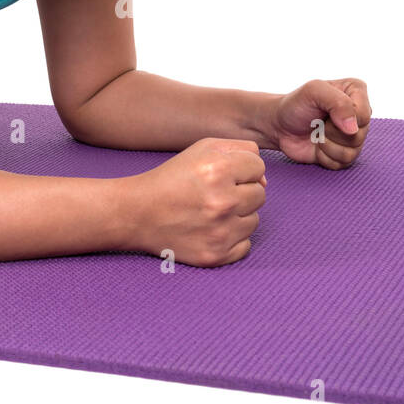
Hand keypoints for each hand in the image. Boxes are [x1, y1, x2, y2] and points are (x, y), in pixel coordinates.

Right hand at [128, 137, 266, 266]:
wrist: (138, 214)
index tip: (219, 175)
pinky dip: (232, 239)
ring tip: (210, 212)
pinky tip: (211, 230)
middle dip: (241, 192)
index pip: (259, 167)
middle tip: (213, 194)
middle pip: (261, 194)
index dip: (240, 169)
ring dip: (238, 216)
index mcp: (218, 169)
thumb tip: (264, 178)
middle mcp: (223, 202)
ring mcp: (221, 232)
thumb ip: (241, 150)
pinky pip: (246, 245)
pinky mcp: (217, 255)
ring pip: (255, 220)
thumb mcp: (203, 148)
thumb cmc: (172, 178)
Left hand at [270, 78, 371, 168]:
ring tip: (317, 133)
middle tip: (318, 123)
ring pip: (352, 152)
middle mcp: (359, 113)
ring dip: (327, 145)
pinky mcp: (345, 154)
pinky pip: (343, 163)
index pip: (363, 115)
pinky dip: (325, 157)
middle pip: (358, 136)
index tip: (324, 111)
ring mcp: (354, 135)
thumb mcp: (313, 91)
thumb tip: (353, 129)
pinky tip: (317, 145)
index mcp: (356, 91)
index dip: (343, 118)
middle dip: (331, 132)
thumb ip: (338, 102)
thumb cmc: (296, 105)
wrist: (280, 126)